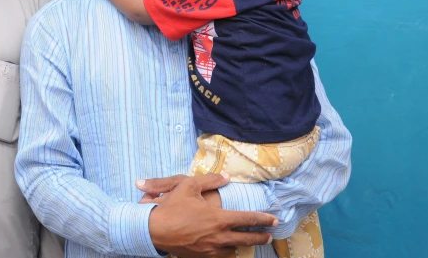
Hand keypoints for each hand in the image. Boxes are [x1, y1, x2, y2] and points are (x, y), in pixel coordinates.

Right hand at [143, 173, 277, 257]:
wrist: (153, 230)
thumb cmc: (171, 206)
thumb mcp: (188, 186)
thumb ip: (210, 180)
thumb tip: (226, 177)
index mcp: (219, 218)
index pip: (248, 219)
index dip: (264, 219)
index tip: (274, 220)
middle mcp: (219, 236)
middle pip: (247, 238)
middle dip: (261, 236)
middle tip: (269, 235)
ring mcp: (210, 249)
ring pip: (233, 248)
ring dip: (241, 244)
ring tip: (246, 240)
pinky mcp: (201, 256)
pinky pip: (220, 255)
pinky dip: (226, 251)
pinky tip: (226, 247)